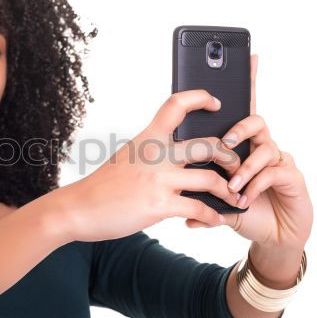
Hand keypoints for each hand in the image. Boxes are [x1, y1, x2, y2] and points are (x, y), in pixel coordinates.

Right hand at [55, 89, 243, 241]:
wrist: (78, 208)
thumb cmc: (103, 185)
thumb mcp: (128, 157)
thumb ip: (152, 153)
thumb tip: (176, 156)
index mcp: (148, 137)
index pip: (177, 104)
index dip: (201, 98)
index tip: (216, 102)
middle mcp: (156, 154)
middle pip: (209, 144)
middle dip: (231, 156)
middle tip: (238, 165)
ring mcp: (159, 179)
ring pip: (210, 178)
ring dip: (229, 190)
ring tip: (235, 198)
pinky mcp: (159, 205)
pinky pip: (198, 208)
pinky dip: (214, 215)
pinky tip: (218, 219)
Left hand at [186, 54, 313, 252]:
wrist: (273, 237)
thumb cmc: (244, 210)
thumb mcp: (213, 199)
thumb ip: (195, 190)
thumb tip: (164, 192)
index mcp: (240, 145)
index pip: (243, 108)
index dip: (249, 82)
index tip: (251, 56)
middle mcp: (261, 147)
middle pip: (255, 120)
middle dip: (240, 128)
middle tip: (226, 142)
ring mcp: (278, 160)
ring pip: (265, 147)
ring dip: (245, 166)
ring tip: (232, 185)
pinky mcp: (291, 177)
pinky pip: (274, 172)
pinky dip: (256, 185)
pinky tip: (245, 198)